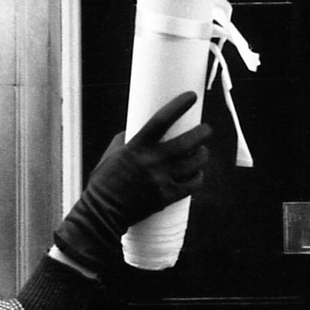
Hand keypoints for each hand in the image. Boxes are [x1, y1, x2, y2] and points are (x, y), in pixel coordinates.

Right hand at [53, 91, 211, 273]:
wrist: (103, 213)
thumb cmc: (104, 182)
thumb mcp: (111, 154)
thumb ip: (127, 139)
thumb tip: (139, 128)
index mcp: (137, 147)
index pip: (162, 119)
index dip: (179, 105)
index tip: (191, 96)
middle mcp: (152, 161)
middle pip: (188, 142)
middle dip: (203, 133)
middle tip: (206, 129)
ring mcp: (161, 180)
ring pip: (195, 163)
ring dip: (203, 154)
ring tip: (202, 152)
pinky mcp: (167, 197)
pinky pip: (192, 184)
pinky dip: (198, 177)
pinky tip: (198, 173)